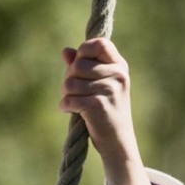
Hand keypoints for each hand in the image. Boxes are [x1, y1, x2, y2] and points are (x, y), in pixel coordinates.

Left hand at [59, 38, 149, 184]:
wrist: (117, 141)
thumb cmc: (105, 110)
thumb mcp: (97, 85)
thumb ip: (82, 66)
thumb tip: (65, 51)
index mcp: (119, 66)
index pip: (98, 43)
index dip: (83, 51)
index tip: (79, 65)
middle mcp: (118, 75)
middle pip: (77, 65)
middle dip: (68, 79)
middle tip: (75, 92)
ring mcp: (109, 90)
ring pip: (69, 83)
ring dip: (65, 94)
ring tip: (75, 104)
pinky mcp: (97, 106)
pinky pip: (67, 99)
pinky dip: (64, 106)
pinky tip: (73, 112)